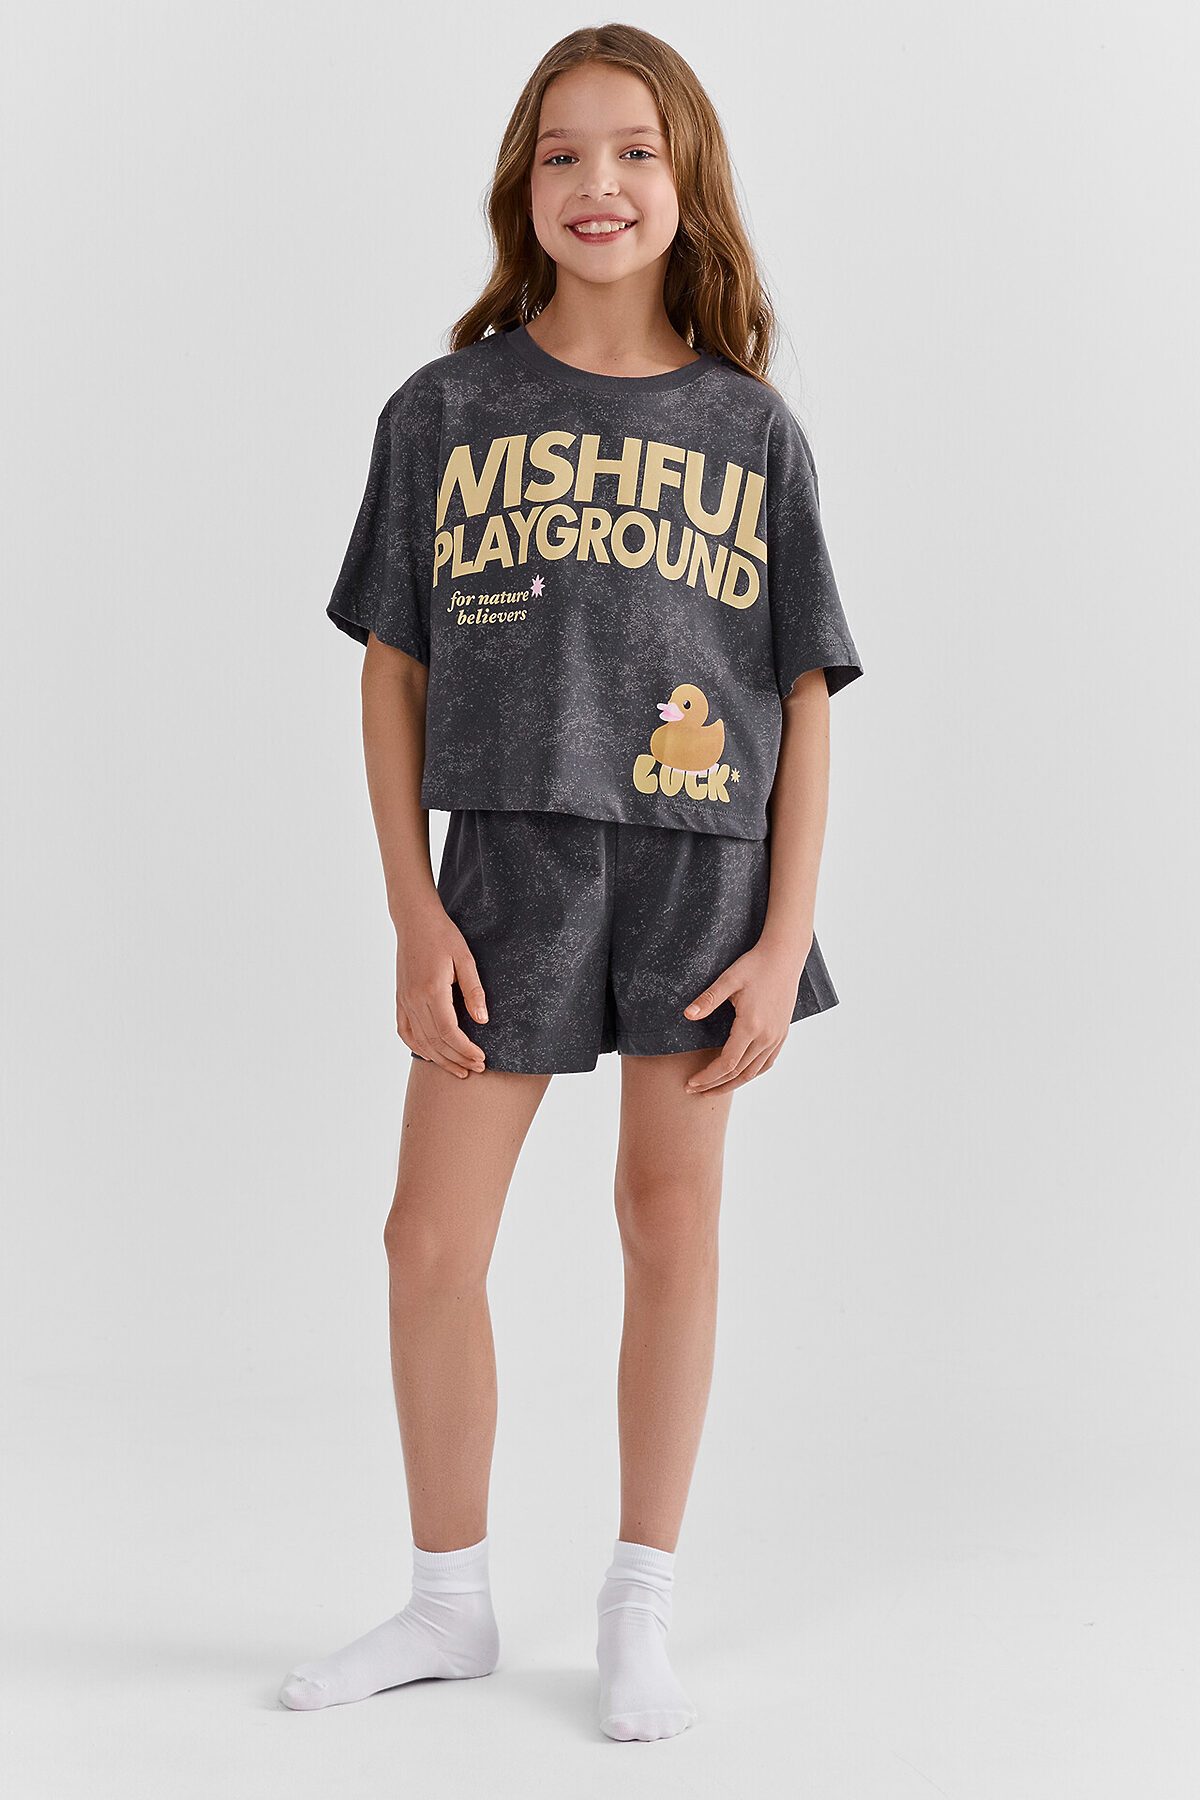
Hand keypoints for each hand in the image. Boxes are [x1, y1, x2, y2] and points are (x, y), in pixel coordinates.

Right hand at [395, 905, 487, 1078]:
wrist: (415, 921)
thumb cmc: (443, 936)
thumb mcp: (465, 959)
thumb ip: (473, 990)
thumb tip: (482, 1020)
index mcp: (432, 990)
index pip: (449, 1032)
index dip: (465, 1050)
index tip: (481, 1059)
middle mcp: (414, 999)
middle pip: (434, 1042)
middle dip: (456, 1059)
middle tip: (476, 1069)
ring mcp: (404, 1000)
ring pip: (419, 1041)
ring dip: (439, 1059)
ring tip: (458, 1069)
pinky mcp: (400, 999)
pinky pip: (405, 1031)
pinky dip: (417, 1047)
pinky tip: (431, 1055)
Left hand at [681, 931, 811, 1093]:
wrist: (784, 957)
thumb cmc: (754, 965)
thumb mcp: (729, 979)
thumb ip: (708, 999)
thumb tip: (687, 1015)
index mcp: (751, 1026)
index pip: (727, 1063)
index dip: (707, 1076)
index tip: (690, 1083)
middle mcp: (767, 1037)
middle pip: (739, 1073)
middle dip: (715, 1085)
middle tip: (693, 1091)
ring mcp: (776, 1037)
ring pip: (754, 1072)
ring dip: (732, 1084)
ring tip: (712, 1089)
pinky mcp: (782, 1034)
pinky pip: (766, 1063)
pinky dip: (751, 1074)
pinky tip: (739, 1076)